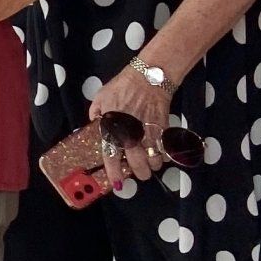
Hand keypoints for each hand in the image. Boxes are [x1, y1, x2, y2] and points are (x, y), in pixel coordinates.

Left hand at [90, 64, 170, 185]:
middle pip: (137, 162)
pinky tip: (163, 154)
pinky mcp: (163, 127)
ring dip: (154, 164)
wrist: (149, 76)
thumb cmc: (122, 86)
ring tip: (152, 164)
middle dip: (140, 173)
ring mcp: (148, 130)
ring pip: (154, 158)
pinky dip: (165, 154)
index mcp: (113, 126)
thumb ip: (96, 113)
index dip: (114, 172)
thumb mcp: (101, 97)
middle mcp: (130, 131)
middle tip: (141, 174)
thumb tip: (94, 124)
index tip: (117, 184)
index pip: (111, 154)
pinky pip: (166, 148)